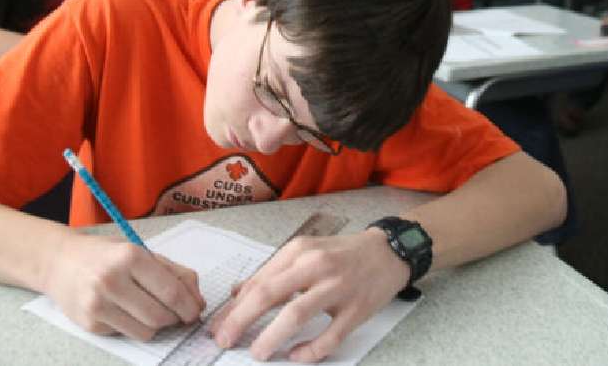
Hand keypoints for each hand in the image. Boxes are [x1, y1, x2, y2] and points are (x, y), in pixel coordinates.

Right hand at [42, 232, 204, 340]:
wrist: (58, 262)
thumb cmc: (106, 255)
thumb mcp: (140, 252)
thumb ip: (173, 272)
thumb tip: (198, 301)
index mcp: (129, 257)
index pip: (171, 291)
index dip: (189, 306)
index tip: (195, 311)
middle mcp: (111, 281)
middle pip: (160, 316)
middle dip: (175, 318)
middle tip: (177, 314)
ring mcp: (98, 305)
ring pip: (146, 331)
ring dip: (157, 325)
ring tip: (152, 310)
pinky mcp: (90, 324)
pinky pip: (127, 334)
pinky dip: (134, 326)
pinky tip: (126, 311)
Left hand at [210, 229, 409, 361]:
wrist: (389, 251)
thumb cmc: (342, 254)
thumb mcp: (305, 253)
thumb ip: (272, 272)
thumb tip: (237, 294)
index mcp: (299, 251)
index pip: (258, 282)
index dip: (233, 307)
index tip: (218, 326)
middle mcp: (316, 266)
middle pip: (269, 295)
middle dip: (241, 321)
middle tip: (225, 340)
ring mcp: (338, 288)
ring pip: (296, 315)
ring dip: (271, 337)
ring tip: (257, 352)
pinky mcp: (357, 309)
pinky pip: (329, 336)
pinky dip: (310, 350)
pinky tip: (296, 356)